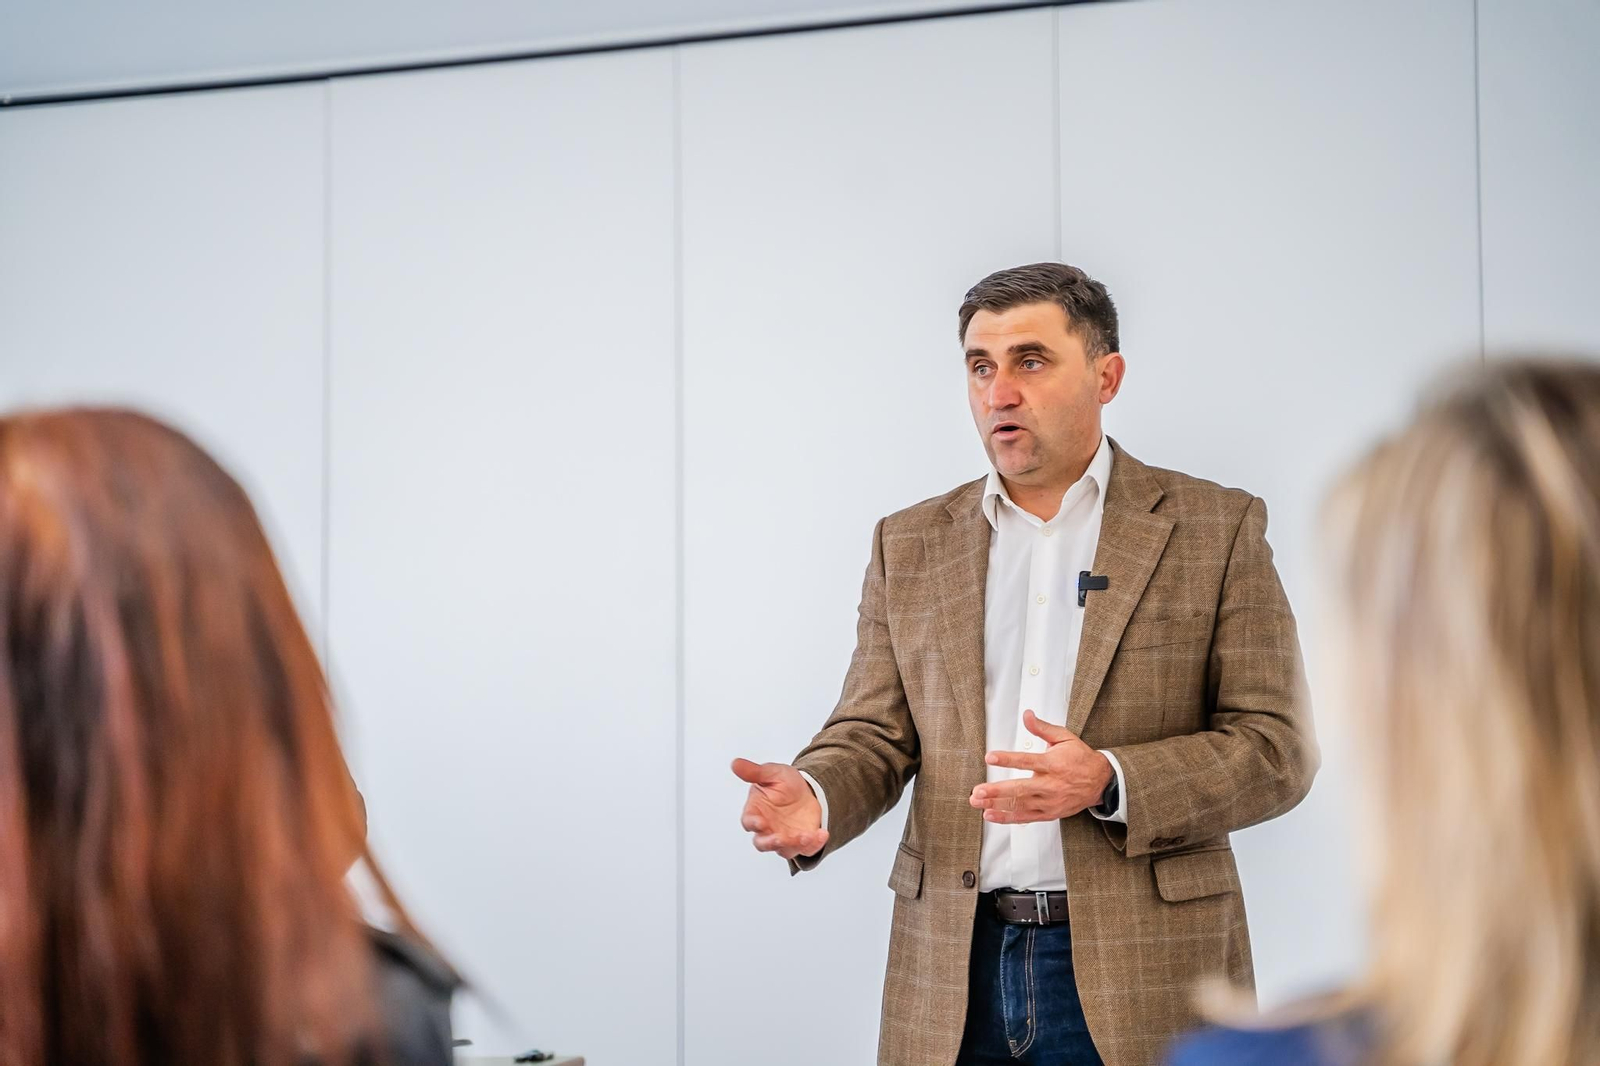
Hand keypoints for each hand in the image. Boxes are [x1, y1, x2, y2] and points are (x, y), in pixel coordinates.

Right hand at [732, 758, 828, 859]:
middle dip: (771, 843)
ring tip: (806, 836)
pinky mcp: (802, 842)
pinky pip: (807, 849)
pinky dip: (815, 844)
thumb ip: (754, 772)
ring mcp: (784, 837)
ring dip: (795, 845)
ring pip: (785, 850)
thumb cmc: (785, 783)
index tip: (760, 823)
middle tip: (780, 838)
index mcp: (756, 812)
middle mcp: (768, 829)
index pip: (748, 822)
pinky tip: (822, 834)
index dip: (753, 824)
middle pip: (762, 844)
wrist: (808, 789)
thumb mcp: (772, 773)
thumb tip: (735, 763)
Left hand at [968, 710, 1112, 823]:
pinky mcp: (1049, 813)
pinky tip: (991, 815)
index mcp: (1053, 764)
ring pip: (1020, 805)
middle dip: (997, 791)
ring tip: (977, 802)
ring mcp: (1050, 801)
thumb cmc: (1081, 759)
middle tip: (978, 791)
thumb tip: (1027, 715)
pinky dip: (1007, 818)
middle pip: (1021, 789)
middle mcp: (1051, 784)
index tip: (990, 757)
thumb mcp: (1065, 738)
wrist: (1101, 782)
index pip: (1027, 761)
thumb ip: (1042, 728)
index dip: (1008, 759)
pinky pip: (1026, 817)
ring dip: (997, 805)